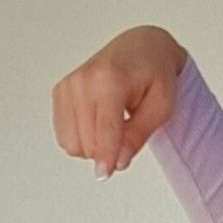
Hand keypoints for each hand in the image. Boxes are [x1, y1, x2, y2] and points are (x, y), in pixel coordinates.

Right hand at [51, 25, 187, 176]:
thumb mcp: (161, 107)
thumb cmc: (155, 75)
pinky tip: (97, 122)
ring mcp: (68, 85)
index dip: (106, 157)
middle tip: (126, 132)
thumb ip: (139, 135)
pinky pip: (65, 136)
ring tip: (112, 126)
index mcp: (109, 80)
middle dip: (108, 151)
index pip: (104, 129)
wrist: (141, 48)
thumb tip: (119, 162)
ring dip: (94, 147)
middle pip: (88, 143)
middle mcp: (82, 80)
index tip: (104, 175)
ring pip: (72, 143)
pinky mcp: (60, 92)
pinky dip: (82, 138)